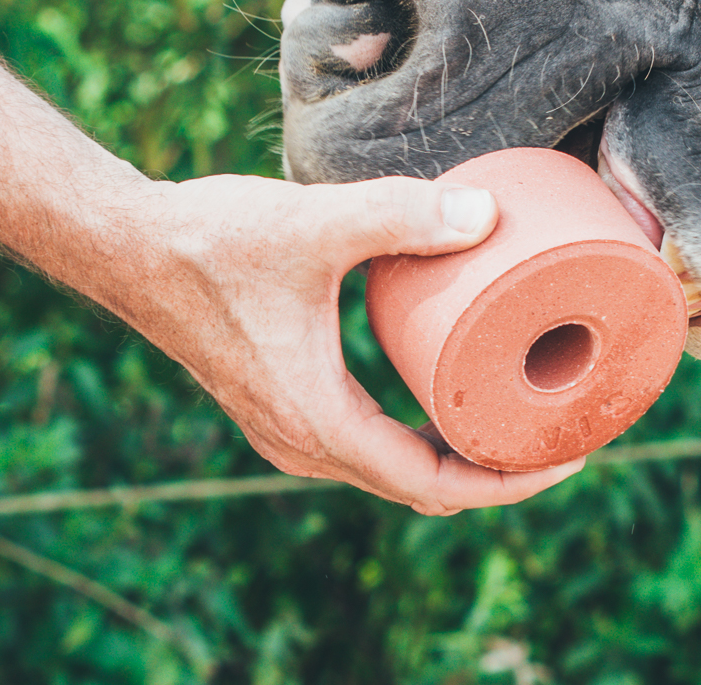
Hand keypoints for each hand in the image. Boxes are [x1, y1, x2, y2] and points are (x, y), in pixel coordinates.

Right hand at [101, 174, 584, 514]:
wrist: (126, 244)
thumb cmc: (210, 238)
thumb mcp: (314, 222)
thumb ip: (401, 214)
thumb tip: (490, 213)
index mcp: (318, 420)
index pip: (435, 483)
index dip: (512, 478)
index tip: (574, 452)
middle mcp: (303, 442)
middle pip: (424, 486)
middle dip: (502, 468)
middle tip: (571, 427)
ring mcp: (290, 428)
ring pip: (397, 469)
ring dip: (463, 454)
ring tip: (529, 415)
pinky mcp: (286, 402)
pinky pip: (373, 442)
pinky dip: (425, 434)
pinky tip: (459, 395)